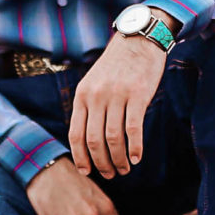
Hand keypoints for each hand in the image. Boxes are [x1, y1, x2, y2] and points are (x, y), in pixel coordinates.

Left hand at [69, 33, 168, 178]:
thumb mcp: (93, 82)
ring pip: (114, 138)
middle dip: (101, 163)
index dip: (81, 158)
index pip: (76, 135)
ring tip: (125, 169)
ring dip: (119, 159)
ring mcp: (117, 95)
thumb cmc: (116, 65)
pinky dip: (135, 148)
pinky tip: (137, 158)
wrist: (138, 39)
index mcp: (82, 95)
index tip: (87, 172)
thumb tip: (87, 141)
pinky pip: (134, 129)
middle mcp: (96, 96)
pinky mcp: (138, 95)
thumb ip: (88, 106)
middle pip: (94, 141)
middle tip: (110, 174)